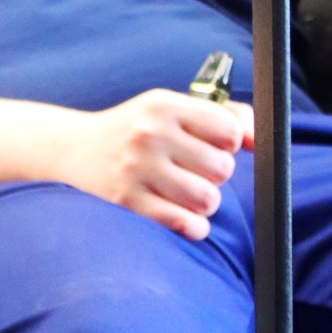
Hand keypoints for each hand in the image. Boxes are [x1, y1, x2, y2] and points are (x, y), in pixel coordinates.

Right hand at [61, 88, 253, 240]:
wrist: (73, 149)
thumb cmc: (134, 130)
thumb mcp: (171, 109)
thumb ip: (223, 116)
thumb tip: (258, 138)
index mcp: (164, 105)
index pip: (228, 131)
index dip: (229, 144)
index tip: (213, 147)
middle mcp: (150, 134)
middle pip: (222, 168)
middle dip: (216, 175)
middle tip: (195, 173)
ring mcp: (137, 169)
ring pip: (207, 199)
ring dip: (205, 203)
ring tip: (188, 195)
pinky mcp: (127, 202)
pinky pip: (185, 224)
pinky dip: (194, 226)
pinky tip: (185, 217)